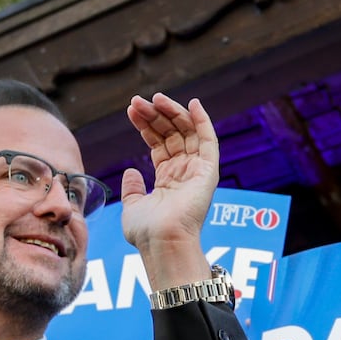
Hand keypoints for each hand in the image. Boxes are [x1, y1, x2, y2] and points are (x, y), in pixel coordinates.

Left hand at [121, 93, 220, 288]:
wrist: (162, 241)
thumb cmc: (147, 232)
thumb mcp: (133, 206)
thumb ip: (133, 189)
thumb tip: (131, 172)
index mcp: (168, 181)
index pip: (160, 144)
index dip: (146, 126)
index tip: (132, 110)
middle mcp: (184, 174)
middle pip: (172, 134)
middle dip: (155, 115)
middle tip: (138, 101)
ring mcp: (197, 171)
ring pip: (188, 132)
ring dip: (172, 112)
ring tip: (153, 98)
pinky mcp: (208, 171)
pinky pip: (209, 140)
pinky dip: (203, 120)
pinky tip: (193, 103)